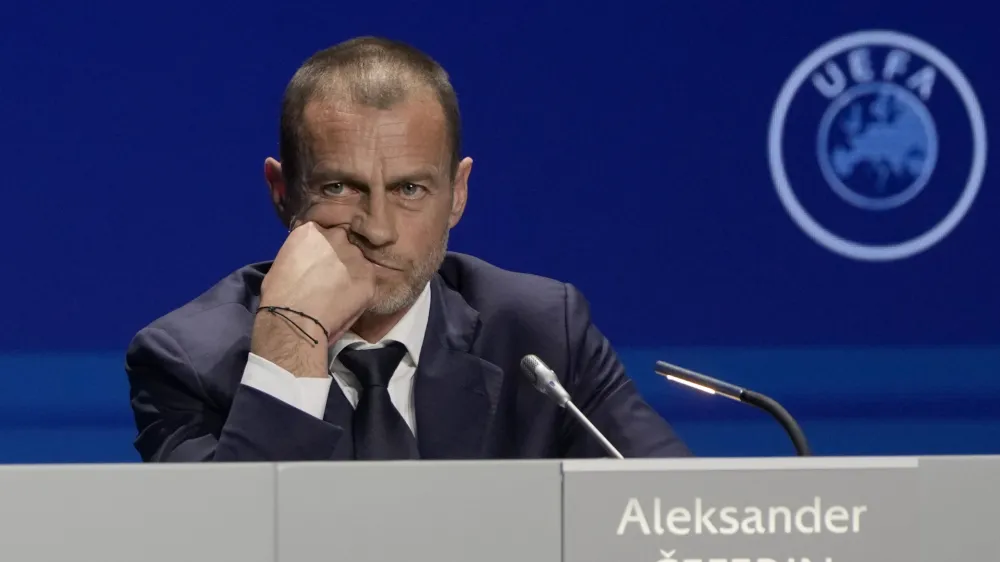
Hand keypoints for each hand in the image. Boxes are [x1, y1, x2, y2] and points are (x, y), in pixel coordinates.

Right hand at [251, 222, 375, 376]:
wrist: (294, 318)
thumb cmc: (279, 294)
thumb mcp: (285, 260)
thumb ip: (303, 251)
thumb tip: (312, 257)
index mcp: (312, 230)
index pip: (323, 232)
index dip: (321, 248)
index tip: (318, 260)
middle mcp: (336, 236)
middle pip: (342, 242)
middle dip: (338, 255)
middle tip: (330, 275)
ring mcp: (355, 255)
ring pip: (357, 260)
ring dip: (351, 270)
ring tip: (341, 290)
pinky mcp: (368, 276)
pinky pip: (366, 279)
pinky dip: (360, 288)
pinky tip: (348, 300)